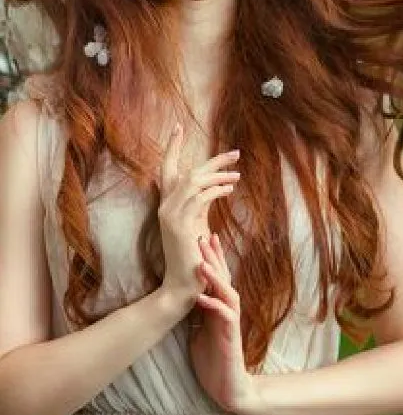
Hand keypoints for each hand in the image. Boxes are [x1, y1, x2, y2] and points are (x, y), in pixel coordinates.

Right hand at [158, 124, 240, 302]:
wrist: (181, 287)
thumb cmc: (193, 259)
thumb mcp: (196, 227)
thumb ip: (200, 207)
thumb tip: (214, 189)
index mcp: (168, 206)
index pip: (167, 169)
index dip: (172, 148)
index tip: (178, 127)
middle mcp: (166, 207)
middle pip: (186, 171)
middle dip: (212, 160)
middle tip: (235, 153)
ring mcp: (171, 215)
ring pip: (194, 181)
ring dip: (218, 175)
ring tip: (237, 176)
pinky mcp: (180, 224)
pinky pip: (200, 197)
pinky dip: (216, 189)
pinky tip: (230, 189)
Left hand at [188, 233, 252, 413]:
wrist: (227, 387)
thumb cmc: (213, 360)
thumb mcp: (199, 331)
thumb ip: (198, 313)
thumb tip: (184, 297)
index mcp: (218, 308)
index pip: (217, 278)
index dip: (212, 258)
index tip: (203, 237)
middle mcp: (227, 312)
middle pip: (224, 279)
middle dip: (214, 258)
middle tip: (204, 236)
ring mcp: (231, 324)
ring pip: (228, 294)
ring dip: (215, 279)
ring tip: (202, 263)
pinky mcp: (231, 338)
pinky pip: (226, 318)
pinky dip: (215, 306)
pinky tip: (203, 299)